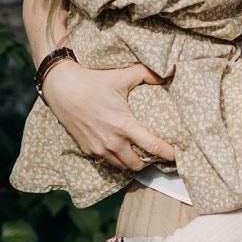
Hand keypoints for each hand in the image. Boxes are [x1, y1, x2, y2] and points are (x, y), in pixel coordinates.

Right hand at [40, 59, 173, 170]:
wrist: (61, 89)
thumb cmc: (94, 82)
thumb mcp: (122, 76)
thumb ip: (147, 74)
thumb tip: (165, 75)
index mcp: (124, 126)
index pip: (153, 147)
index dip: (169, 154)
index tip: (179, 156)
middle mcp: (112, 142)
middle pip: (138, 165)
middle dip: (151, 162)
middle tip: (159, 155)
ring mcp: (98, 148)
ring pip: (122, 166)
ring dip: (133, 162)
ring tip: (143, 154)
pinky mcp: (87, 150)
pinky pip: (107, 162)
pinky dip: (118, 159)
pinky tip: (123, 149)